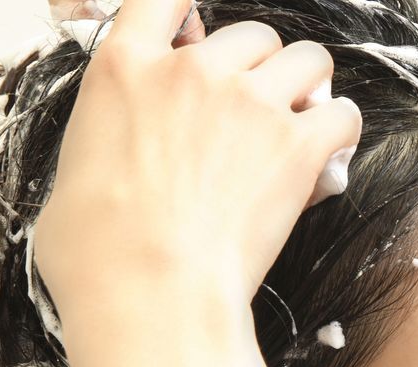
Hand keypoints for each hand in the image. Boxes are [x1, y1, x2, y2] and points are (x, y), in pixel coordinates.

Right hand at [33, 0, 361, 331]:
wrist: (148, 288)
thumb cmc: (98, 250)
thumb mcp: (75, 167)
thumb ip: (109, 135)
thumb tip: (120, 155)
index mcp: (124, 67)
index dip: (193, 11)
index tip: (208, 35)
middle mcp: (192, 70)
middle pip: (255, 35)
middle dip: (264, 70)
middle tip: (264, 113)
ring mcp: (249, 103)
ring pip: (310, 60)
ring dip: (311, 88)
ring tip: (304, 126)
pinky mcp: (296, 145)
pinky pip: (343, 114)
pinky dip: (341, 131)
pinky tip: (329, 156)